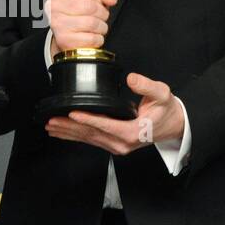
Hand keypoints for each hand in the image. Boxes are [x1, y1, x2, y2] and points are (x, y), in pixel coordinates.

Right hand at [46, 0, 117, 54]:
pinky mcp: (64, 40)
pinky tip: (92, 35)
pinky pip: (92, 38)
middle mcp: (53, 5)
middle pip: (91, 7)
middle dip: (102, 12)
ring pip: (92, 23)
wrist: (66, 35)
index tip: (97, 1)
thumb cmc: (79, 12)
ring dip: (101, 26)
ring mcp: (57, 23)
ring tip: (97, 26)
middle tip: (99, 15)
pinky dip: (98, 38)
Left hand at [46, 72, 184, 154]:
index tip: (72, 113)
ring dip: (68, 133)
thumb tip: (132, 78)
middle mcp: (122, 143)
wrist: (173, 125)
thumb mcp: (162, 94)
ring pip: (88, 139)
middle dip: (69, 127)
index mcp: (132, 132)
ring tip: (51, 126)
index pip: (105, 125)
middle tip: (51, 120)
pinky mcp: (113, 145)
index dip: (88, 119)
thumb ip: (147, 86)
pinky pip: (92, 141)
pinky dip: (76, 136)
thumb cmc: (166, 110)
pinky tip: (63, 132)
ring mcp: (117, 146)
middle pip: (91, 134)